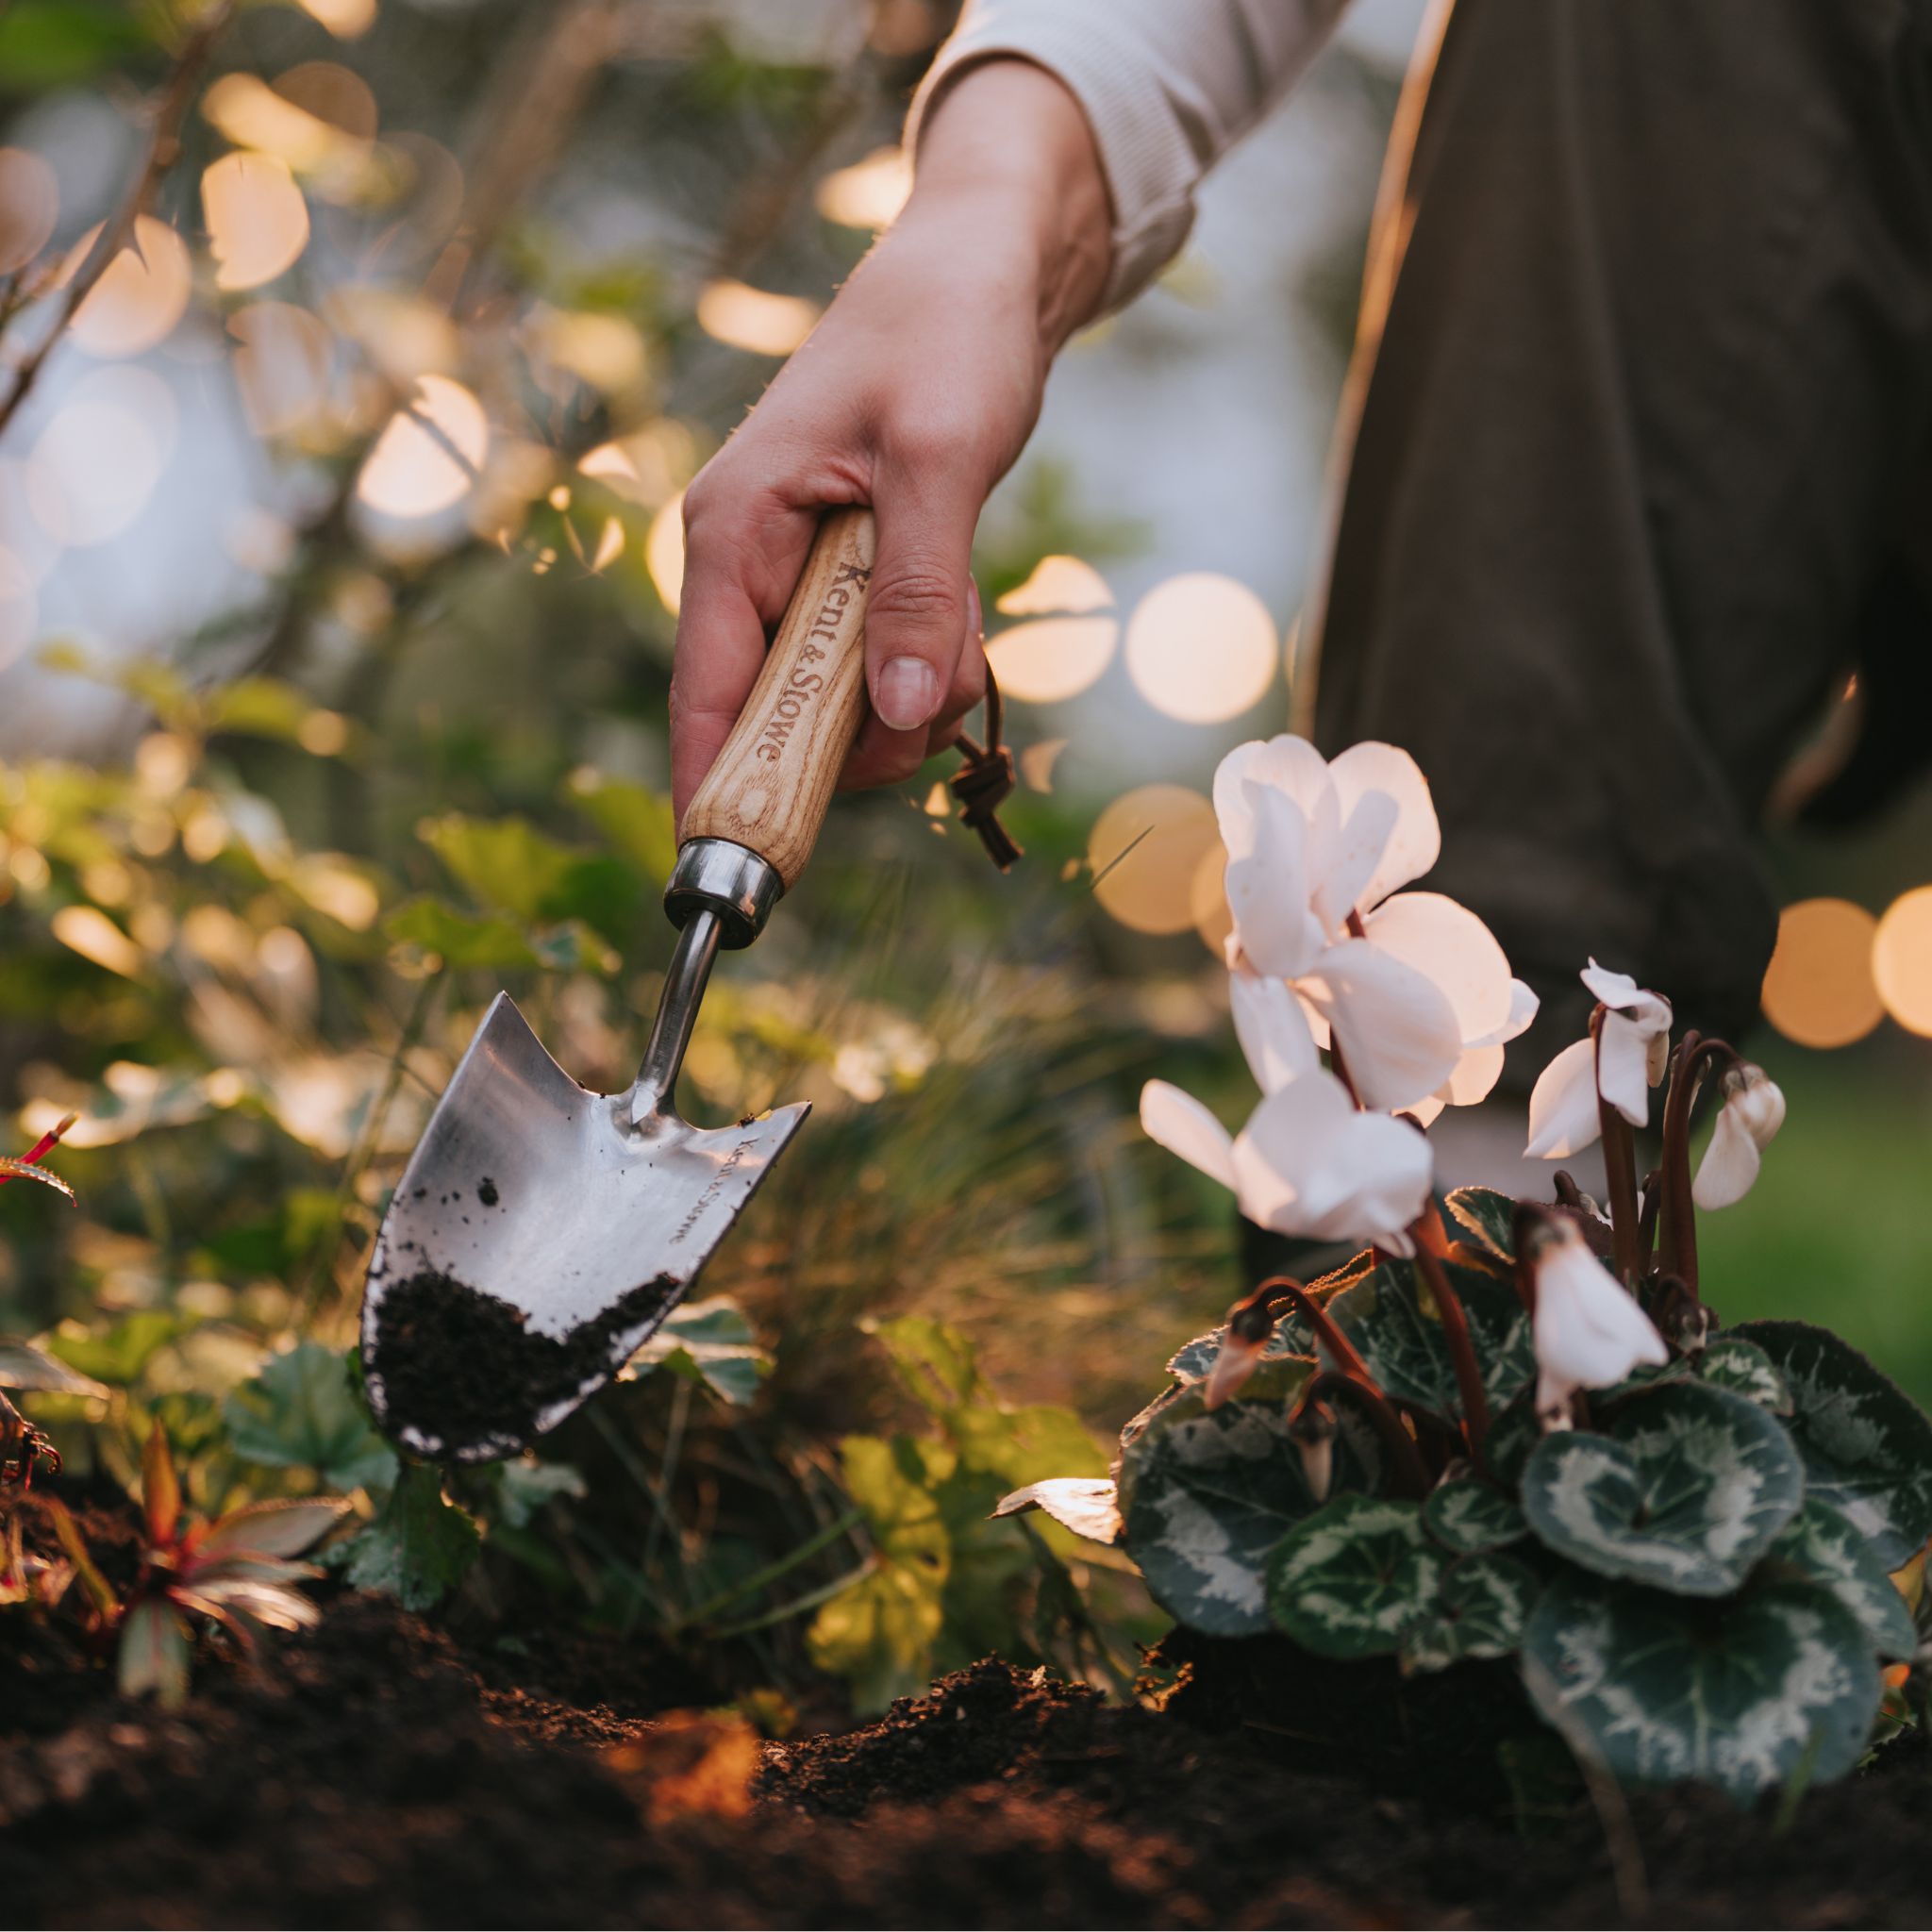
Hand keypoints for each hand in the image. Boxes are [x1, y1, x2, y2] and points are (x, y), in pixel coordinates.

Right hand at [670, 59, 1110, 819]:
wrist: (983, 272)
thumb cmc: (945, 336)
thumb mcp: (940, 458)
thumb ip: (916, 588)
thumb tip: (898, 709)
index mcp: (734, 532)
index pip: (705, 693)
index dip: (717, 787)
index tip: (743, 872)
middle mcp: (752, 564)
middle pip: (785, 717)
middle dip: (868, 727)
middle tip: (937, 685)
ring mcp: (801, 578)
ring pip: (847, 701)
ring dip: (917, 688)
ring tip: (961, 611)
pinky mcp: (850, 582)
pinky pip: (885, 664)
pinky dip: (932, 658)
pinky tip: (961, 605)